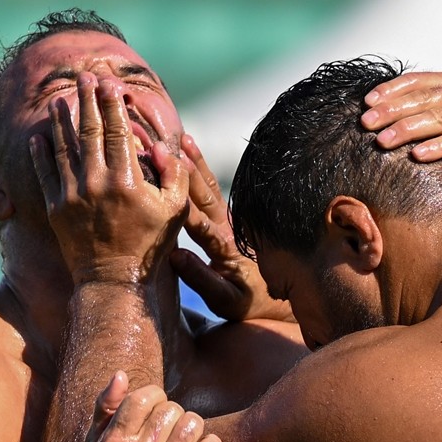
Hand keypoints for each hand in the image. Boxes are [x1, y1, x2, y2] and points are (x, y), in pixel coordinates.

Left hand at [30, 73, 190, 283]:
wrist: (113, 281)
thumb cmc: (149, 246)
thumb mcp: (174, 211)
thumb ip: (174, 176)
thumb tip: (163, 146)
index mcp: (127, 180)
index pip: (119, 132)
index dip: (114, 105)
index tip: (110, 85)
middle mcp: (97, 182)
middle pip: (90, 131)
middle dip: (87, 101)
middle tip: (83, 78)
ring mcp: (73, 195)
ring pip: (64, 148)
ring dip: (61, 121)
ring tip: (58, 100)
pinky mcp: (57, 208)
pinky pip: (45, 174)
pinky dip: (40, 154)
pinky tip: (38, 137)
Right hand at [84, 372, 221, 441]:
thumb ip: (104, 409)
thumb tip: (121, 374)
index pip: (144, 397)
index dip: (154, 397)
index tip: (153, 411)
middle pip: (172, 409)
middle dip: (172, 415)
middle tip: (166, 432)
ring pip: (194, 422)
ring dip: (191, 428)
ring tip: (182, 441)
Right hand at [169, 134, 295, 321]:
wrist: (277, 298)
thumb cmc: (248, 303)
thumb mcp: (226, 301)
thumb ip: (202, 280)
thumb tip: (175, 256)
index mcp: (226, 251)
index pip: (202, 227)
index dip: (183, 209)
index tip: (165, 189)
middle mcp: (229, 231)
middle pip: (206, 198)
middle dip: (188, 174)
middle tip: (169, 149)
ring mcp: (232, 222)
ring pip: (211, 189)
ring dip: (197, 163)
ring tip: (182, 138)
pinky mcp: (231, 219)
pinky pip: (213, 190)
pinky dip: (201, 170)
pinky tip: (190, 152)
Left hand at [362, 72, 441, 234]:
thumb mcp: (433, 133)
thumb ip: (412, 118)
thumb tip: (367, 118)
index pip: (418, 80)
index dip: (391, 90)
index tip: (366, 104)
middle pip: (427, 98)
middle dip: (394, 110)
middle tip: (367, 124)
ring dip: (410, 128)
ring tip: (384, 141)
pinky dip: (440, 146)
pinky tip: (417, 156)